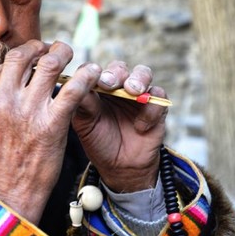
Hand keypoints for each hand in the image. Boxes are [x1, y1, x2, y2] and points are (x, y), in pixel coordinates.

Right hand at [0, 40, 100, 222]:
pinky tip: (92, 72)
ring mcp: (26, 111)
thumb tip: (7, 82)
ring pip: (49, 65)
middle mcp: (1, 101)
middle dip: (41, 46)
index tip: (35, 56)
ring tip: (70, 52)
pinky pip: (72, 90)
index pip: (5, 66)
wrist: (5, 198)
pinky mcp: (51, 124)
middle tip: (53, 47)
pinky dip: (85, 77)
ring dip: (63, 53)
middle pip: (24, 56)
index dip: (23, 56)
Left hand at [71, 62, 167, 192]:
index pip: (94, 70)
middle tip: (111, 83)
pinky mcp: (156, 105)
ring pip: (142, 73)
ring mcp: (138, 95)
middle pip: (119, 68)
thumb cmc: (99, 142)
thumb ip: (83, 104)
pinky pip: (159, 96)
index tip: (91, 80)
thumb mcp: (85, 124)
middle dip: (116, 73)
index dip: (92, 72)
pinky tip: (141, 125)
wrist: (120, 167)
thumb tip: (75, 84)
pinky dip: (152, 107)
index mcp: (97, 88)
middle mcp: (117, 87)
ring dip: (139, 79)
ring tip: (133, 91)